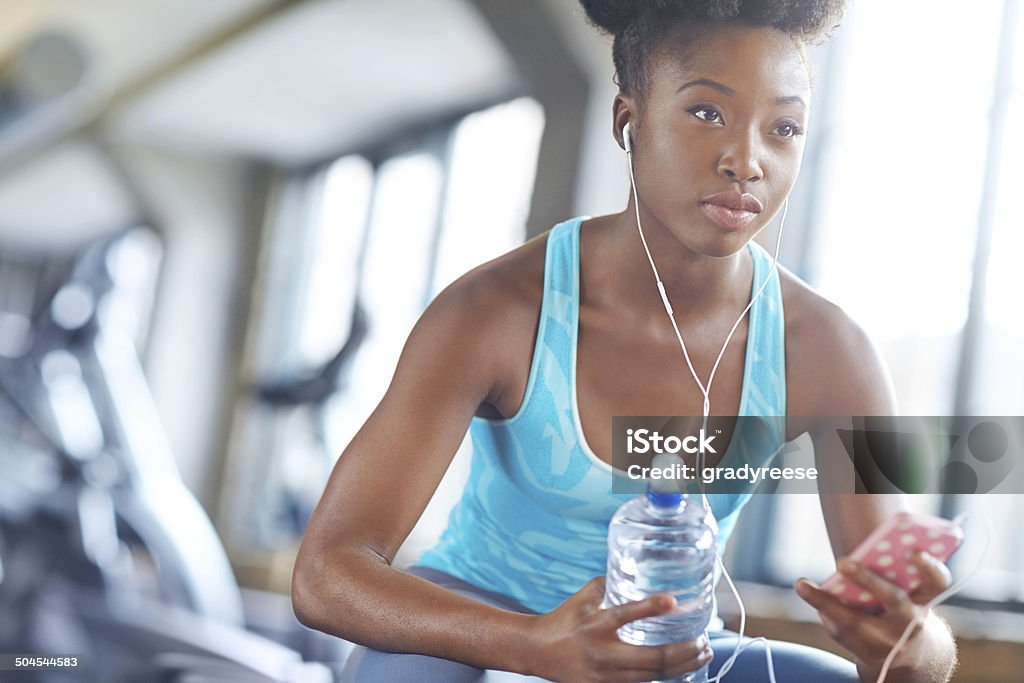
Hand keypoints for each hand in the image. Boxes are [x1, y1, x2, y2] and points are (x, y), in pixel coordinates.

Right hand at [527, 576, 712, 682]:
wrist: (536, 652)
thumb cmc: (562, 620)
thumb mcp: (583, 597)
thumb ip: (610, 584)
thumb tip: (637, 569)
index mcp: (595, 624)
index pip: (625, 614)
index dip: (651, 607)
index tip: (673, 600)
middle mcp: (603, 652)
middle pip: (651, 658)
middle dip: (684, 651)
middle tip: (704, 641)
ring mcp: (606, 675)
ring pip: (653, 676)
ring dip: (683, 666)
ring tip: (702, 654)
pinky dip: (665, 676)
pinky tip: (682, 669)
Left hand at [794, 552, 952, 670]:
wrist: (908, 656)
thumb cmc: (899, 609)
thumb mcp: (906, 594)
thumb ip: (890, 575)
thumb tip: (854, 555)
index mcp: (924, 600)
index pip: (937, 582)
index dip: (929, 567)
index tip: (916, 552)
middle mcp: (912, 622)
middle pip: (894, 598)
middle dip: (868, 580)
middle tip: (843, 561)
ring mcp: (891, 642)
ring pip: (857, 622)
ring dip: (826, 603)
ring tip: (802, 585)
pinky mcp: (869, 653)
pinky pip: (843, 633)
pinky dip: (826, 615)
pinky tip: (814, 599)